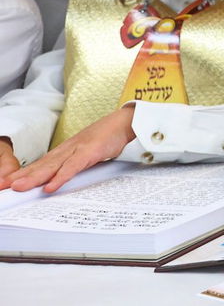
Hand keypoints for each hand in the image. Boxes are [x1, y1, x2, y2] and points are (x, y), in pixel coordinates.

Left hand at [0, 105, 135, 192]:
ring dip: (33, 177)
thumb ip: (72, 165)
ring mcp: (77, 149)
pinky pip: (73, 167)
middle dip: (19, 177)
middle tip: (2, 186)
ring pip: (52, 166)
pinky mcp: (90, 151)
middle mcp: (66, 149)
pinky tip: (50, 187)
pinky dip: (60, 177)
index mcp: (64, 151)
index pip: (39, 164)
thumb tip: (60, 180)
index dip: (21, 174)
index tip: (5, 183)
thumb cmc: (106, 138)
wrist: (125, 122)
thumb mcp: (85, 152)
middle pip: (40, 166)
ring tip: (17, 187)